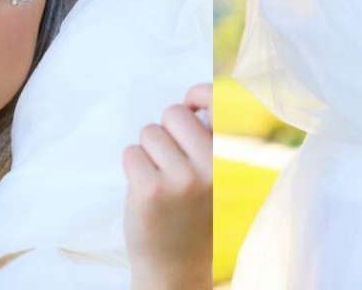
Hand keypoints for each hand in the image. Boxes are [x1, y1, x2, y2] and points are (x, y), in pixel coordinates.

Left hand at [123, 84, 212, 289]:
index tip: (190, 103)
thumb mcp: (213, 174)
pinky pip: (131, 153)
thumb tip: (188, 102)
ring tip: (160, 178)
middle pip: (174, 114)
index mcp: (230, 158)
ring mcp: (181, 179)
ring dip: (148, 151)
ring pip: (150, 133)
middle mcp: (210, 166)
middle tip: (170, 160)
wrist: (177, 267)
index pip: (217, 101)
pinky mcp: (150, 190)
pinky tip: (146, 190)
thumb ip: (207, 140)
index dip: (198, 95)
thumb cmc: (192, 212)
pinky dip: (133, 167)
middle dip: (166, 130)